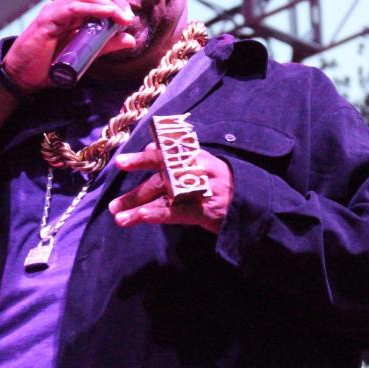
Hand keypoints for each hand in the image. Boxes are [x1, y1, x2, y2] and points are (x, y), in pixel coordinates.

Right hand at [2, 0, 137, 92]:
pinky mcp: (49, 20)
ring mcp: (55, 11)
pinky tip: (108, 13)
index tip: (130, 0)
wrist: (22, 76)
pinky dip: (94, 8)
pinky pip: (74, 8)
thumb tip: (131, 39)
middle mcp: (63, 6)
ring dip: (109, 3)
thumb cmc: (50, 66)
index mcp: (71, 10)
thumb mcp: (86, 54)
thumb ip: (106, 45)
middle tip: (129, 12)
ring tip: (124, 16)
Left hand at [109, 143, 233, 233]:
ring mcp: (200, 191)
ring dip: (138, 206)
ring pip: (163, 196)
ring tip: (119, 217)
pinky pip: (175, 212)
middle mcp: (196, 171)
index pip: (165, 153)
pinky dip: (156, 214)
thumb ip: (180, 160)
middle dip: (135, 193)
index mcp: (196, 158)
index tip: (121, 163)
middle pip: (159, 179)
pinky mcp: (205, 211)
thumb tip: (151, 150)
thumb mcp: (207, 166)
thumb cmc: (226, 185)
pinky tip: (141, 217)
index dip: (142, 158)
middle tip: (113, 205)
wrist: (254, 203)